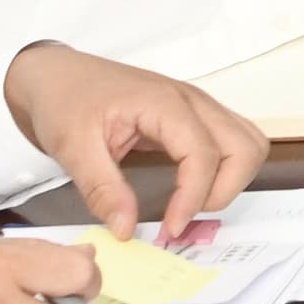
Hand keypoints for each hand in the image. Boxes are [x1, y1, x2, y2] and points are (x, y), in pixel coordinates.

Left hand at [0, 43, 268, 228]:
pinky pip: (232, 141)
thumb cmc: (63, 100)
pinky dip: (225, 169)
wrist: (55, 74)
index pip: (204, 154)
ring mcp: (197, 106)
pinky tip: (190, 188)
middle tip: (184, 215)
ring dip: (232, 179)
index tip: (169, 229)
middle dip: (224, 190)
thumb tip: (127, 229)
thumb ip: (102, 190)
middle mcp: (191, 100)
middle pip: (246, 147)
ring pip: (248, 143)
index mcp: (163, 103)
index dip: (193, 198)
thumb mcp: (72, 148)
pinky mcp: (194, 116)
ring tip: (191, 202)